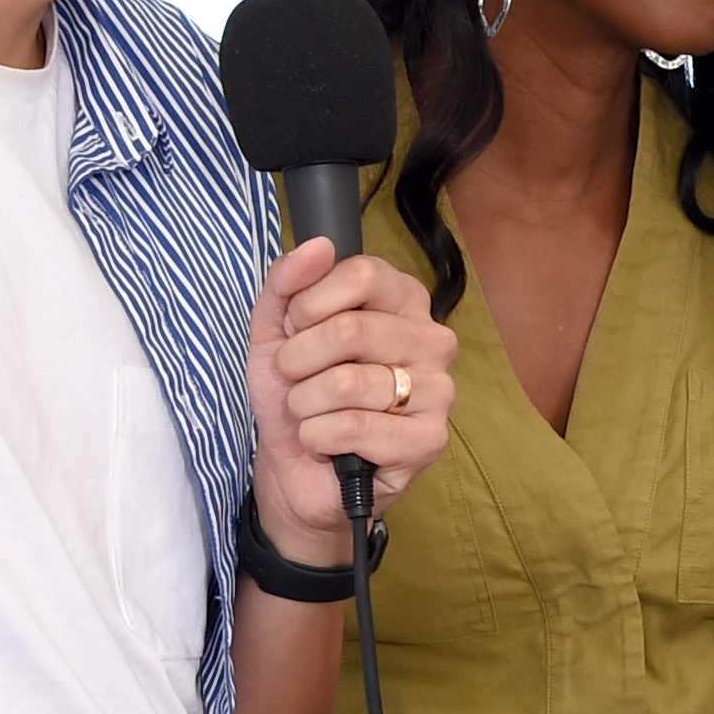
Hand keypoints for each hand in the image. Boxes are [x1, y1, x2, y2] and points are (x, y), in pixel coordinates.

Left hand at [248, 238, 456, 564]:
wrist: (296, 467)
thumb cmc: (297, 394)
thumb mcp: (275, 331)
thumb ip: (287, 283)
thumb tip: (317, 246)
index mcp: (403, 302)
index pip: (362, 273)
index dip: (310, 303)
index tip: (297, 327)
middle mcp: (432, 339)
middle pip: (350, 329)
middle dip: (298, 361)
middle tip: (299, 379)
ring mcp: (438, 390)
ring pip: (346, 383)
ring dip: (305, 404)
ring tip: (311, 413)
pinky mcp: (430, 440)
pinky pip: (353, 427)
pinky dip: (318, 436)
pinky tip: (325, 442)